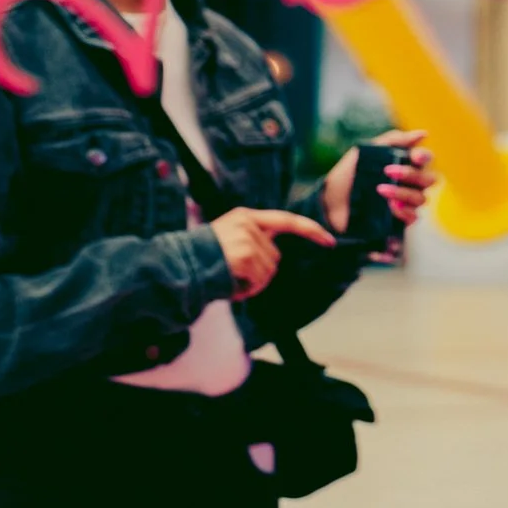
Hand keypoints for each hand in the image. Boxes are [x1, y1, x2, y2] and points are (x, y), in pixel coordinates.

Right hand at [211, 206, 335, 299]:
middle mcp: (248, 223)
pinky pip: (258, 281)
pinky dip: (246, 290)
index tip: (331, 241)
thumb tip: (275, 258)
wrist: (176, 268)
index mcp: (246, 216)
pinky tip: (229, 287)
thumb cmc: (200, 259)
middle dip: (259, 274)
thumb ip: (253, 240)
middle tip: (233, 276)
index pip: (287, 220)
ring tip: (228, 280)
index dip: (310, 230)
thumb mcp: (228, 238)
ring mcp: (247, 239)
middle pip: (275, 258)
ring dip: (251, 284)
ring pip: (268, 272)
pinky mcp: (244, 256)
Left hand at [324, 129, 438, 231]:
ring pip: (421, 198)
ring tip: (380, 190)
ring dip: (403, 193)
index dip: (424, 156)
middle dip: (410, 174)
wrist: (329, 200)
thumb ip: (394, 140)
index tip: (414, 156)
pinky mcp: (399, 220)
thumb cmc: (349, 173)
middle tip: (387, 171)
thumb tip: (424, 134)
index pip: (425, 159)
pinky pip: (414, 217)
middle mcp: (410, 184)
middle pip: (428, 179)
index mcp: (405, 164)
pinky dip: (405, 212)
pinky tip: (390, 207)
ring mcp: (406, 202)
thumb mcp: (367, 151)